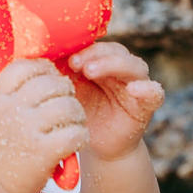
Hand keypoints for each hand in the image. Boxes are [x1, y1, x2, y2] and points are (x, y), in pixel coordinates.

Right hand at [0, 59, 88, 192]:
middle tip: (68, 103)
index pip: (26, 66)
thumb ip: (16, 91)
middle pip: (53, 83)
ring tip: (74, 123)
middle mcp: (12, 110)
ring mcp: (28, 130)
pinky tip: (76, 141)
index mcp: (0, 97)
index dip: (45, 69)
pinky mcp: (44, 152)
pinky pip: (75, 133)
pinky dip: (81, 135)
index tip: (51, 80)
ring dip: (78, 114)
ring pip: (69, 106)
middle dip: (67, 91)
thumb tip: (46, 67)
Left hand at [66, 42, 163, 161]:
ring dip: (113, 64)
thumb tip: (38, 54)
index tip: (64, 58)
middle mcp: (122, 70)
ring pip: (134, 66)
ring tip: (91, 71)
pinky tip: (134, 90)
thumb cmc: (78, 114)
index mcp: (103, 63)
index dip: (82, 49)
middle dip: (95, 55)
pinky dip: (147, 89)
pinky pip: (155, 93)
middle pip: (116, 51)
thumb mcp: (67, 93)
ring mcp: (136, 86)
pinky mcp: (146, 105)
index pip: (97, 46)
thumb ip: (60, 74)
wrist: (95, 145)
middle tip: (75, 63)